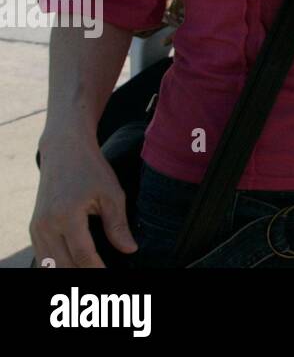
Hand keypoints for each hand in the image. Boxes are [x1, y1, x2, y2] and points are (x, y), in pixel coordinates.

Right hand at [30, 132, 136, 266]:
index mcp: (67, 215)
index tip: (111, 273)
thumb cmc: (91, 169)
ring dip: (69, 270)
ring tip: (91, 269)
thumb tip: (130, 250)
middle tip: (103, 272)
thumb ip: (118, 224)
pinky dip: (57, 264)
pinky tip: (75, 263)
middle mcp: (46, 224)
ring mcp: (37, 227)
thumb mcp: (112, 193)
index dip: (98, 268)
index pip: (82, 254)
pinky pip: (42, 256)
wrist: (64, 150)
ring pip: (49, 264)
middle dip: (83, 272)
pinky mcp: (34, 227)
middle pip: (63, 264)